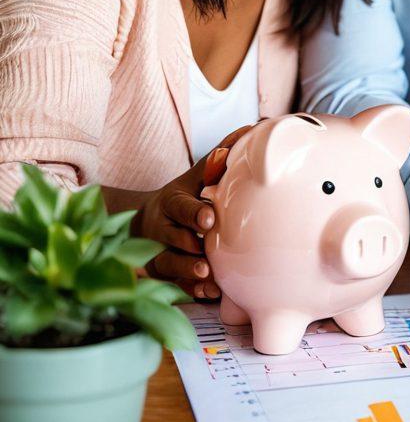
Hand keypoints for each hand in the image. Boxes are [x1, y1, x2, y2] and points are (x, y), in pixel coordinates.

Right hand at [133, 126, 251, 298]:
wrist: (146, 222)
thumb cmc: (184, 197)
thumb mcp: (196, 176)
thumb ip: (219, 158)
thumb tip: (252, 129)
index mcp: (171, 201)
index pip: (179, 206)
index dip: (193, 213)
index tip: (210, 219)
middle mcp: (160, 227)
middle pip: (171, 238)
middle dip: (188, 246)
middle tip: (206, 256)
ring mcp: (157, 251)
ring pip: (168, 264)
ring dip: (187, 270)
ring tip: (206, 274)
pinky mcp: (161, 273)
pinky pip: (173, 284)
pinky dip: (190, 289)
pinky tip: (208, 292)